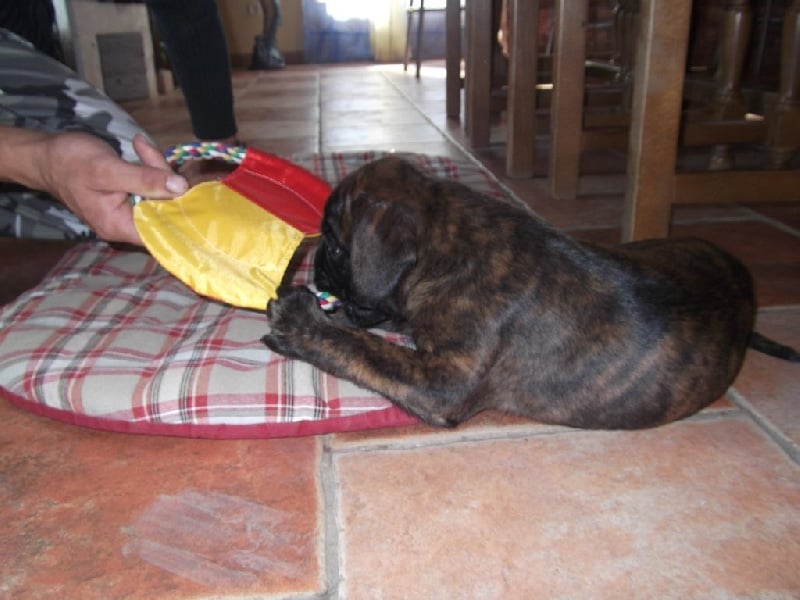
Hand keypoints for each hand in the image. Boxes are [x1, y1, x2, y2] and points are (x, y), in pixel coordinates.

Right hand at [38, 133, 188, 244]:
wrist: (46, 154)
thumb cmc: (70, 162)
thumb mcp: (108, 169)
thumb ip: (144, 179)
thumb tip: (180, 187)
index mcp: (119, 226)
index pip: (160, 231)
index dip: (179, 214)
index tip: (190, 191)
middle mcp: (125, 224)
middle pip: (162, 210)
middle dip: (166, 181)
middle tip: (150, 153)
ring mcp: (127, 211)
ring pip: (159, 195)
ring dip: (157, 169)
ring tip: (141, 146)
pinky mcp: (129, 197)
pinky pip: (150, 186)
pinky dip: (150, 167)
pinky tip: (141, 148)